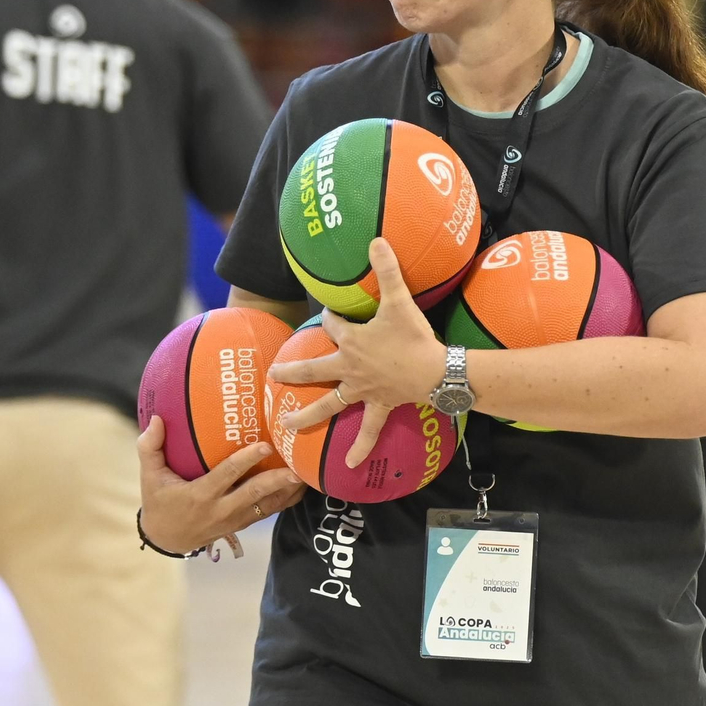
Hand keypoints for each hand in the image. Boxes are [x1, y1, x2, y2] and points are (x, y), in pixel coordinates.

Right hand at [137, 415, 305, 553]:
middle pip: (254, 495)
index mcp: (200, 496)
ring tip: (309, 473)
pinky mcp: (243, 524)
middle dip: (278, 481)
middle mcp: (221, 510)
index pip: (227, 476)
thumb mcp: (149, 477)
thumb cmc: (160, 502)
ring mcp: (234, 520)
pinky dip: (287, 500)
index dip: (247, 461)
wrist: (167, 539)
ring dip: (289, 491)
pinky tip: (302, 485)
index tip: (266, 446)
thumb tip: (156, 419)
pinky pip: (269, 513)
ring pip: (268, 507)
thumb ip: (150, 448)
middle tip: (298, 465)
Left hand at [269, 237, 446, 467]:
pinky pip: (367, 430)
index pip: (331, 326)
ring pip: (329, 405)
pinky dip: (360, 448)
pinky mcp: (378, 406)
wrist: (434, 370)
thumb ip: (387, 270)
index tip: (327, 313)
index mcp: (351, 342)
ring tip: (287, 426)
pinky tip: (349, 467)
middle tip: (271, 376)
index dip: (329, 318)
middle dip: (291, 371)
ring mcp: (361, 391)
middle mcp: (349, 369)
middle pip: (313, 370)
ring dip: (308, 416)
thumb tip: (376, 238)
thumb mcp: (399, 300)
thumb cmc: (414, 337)